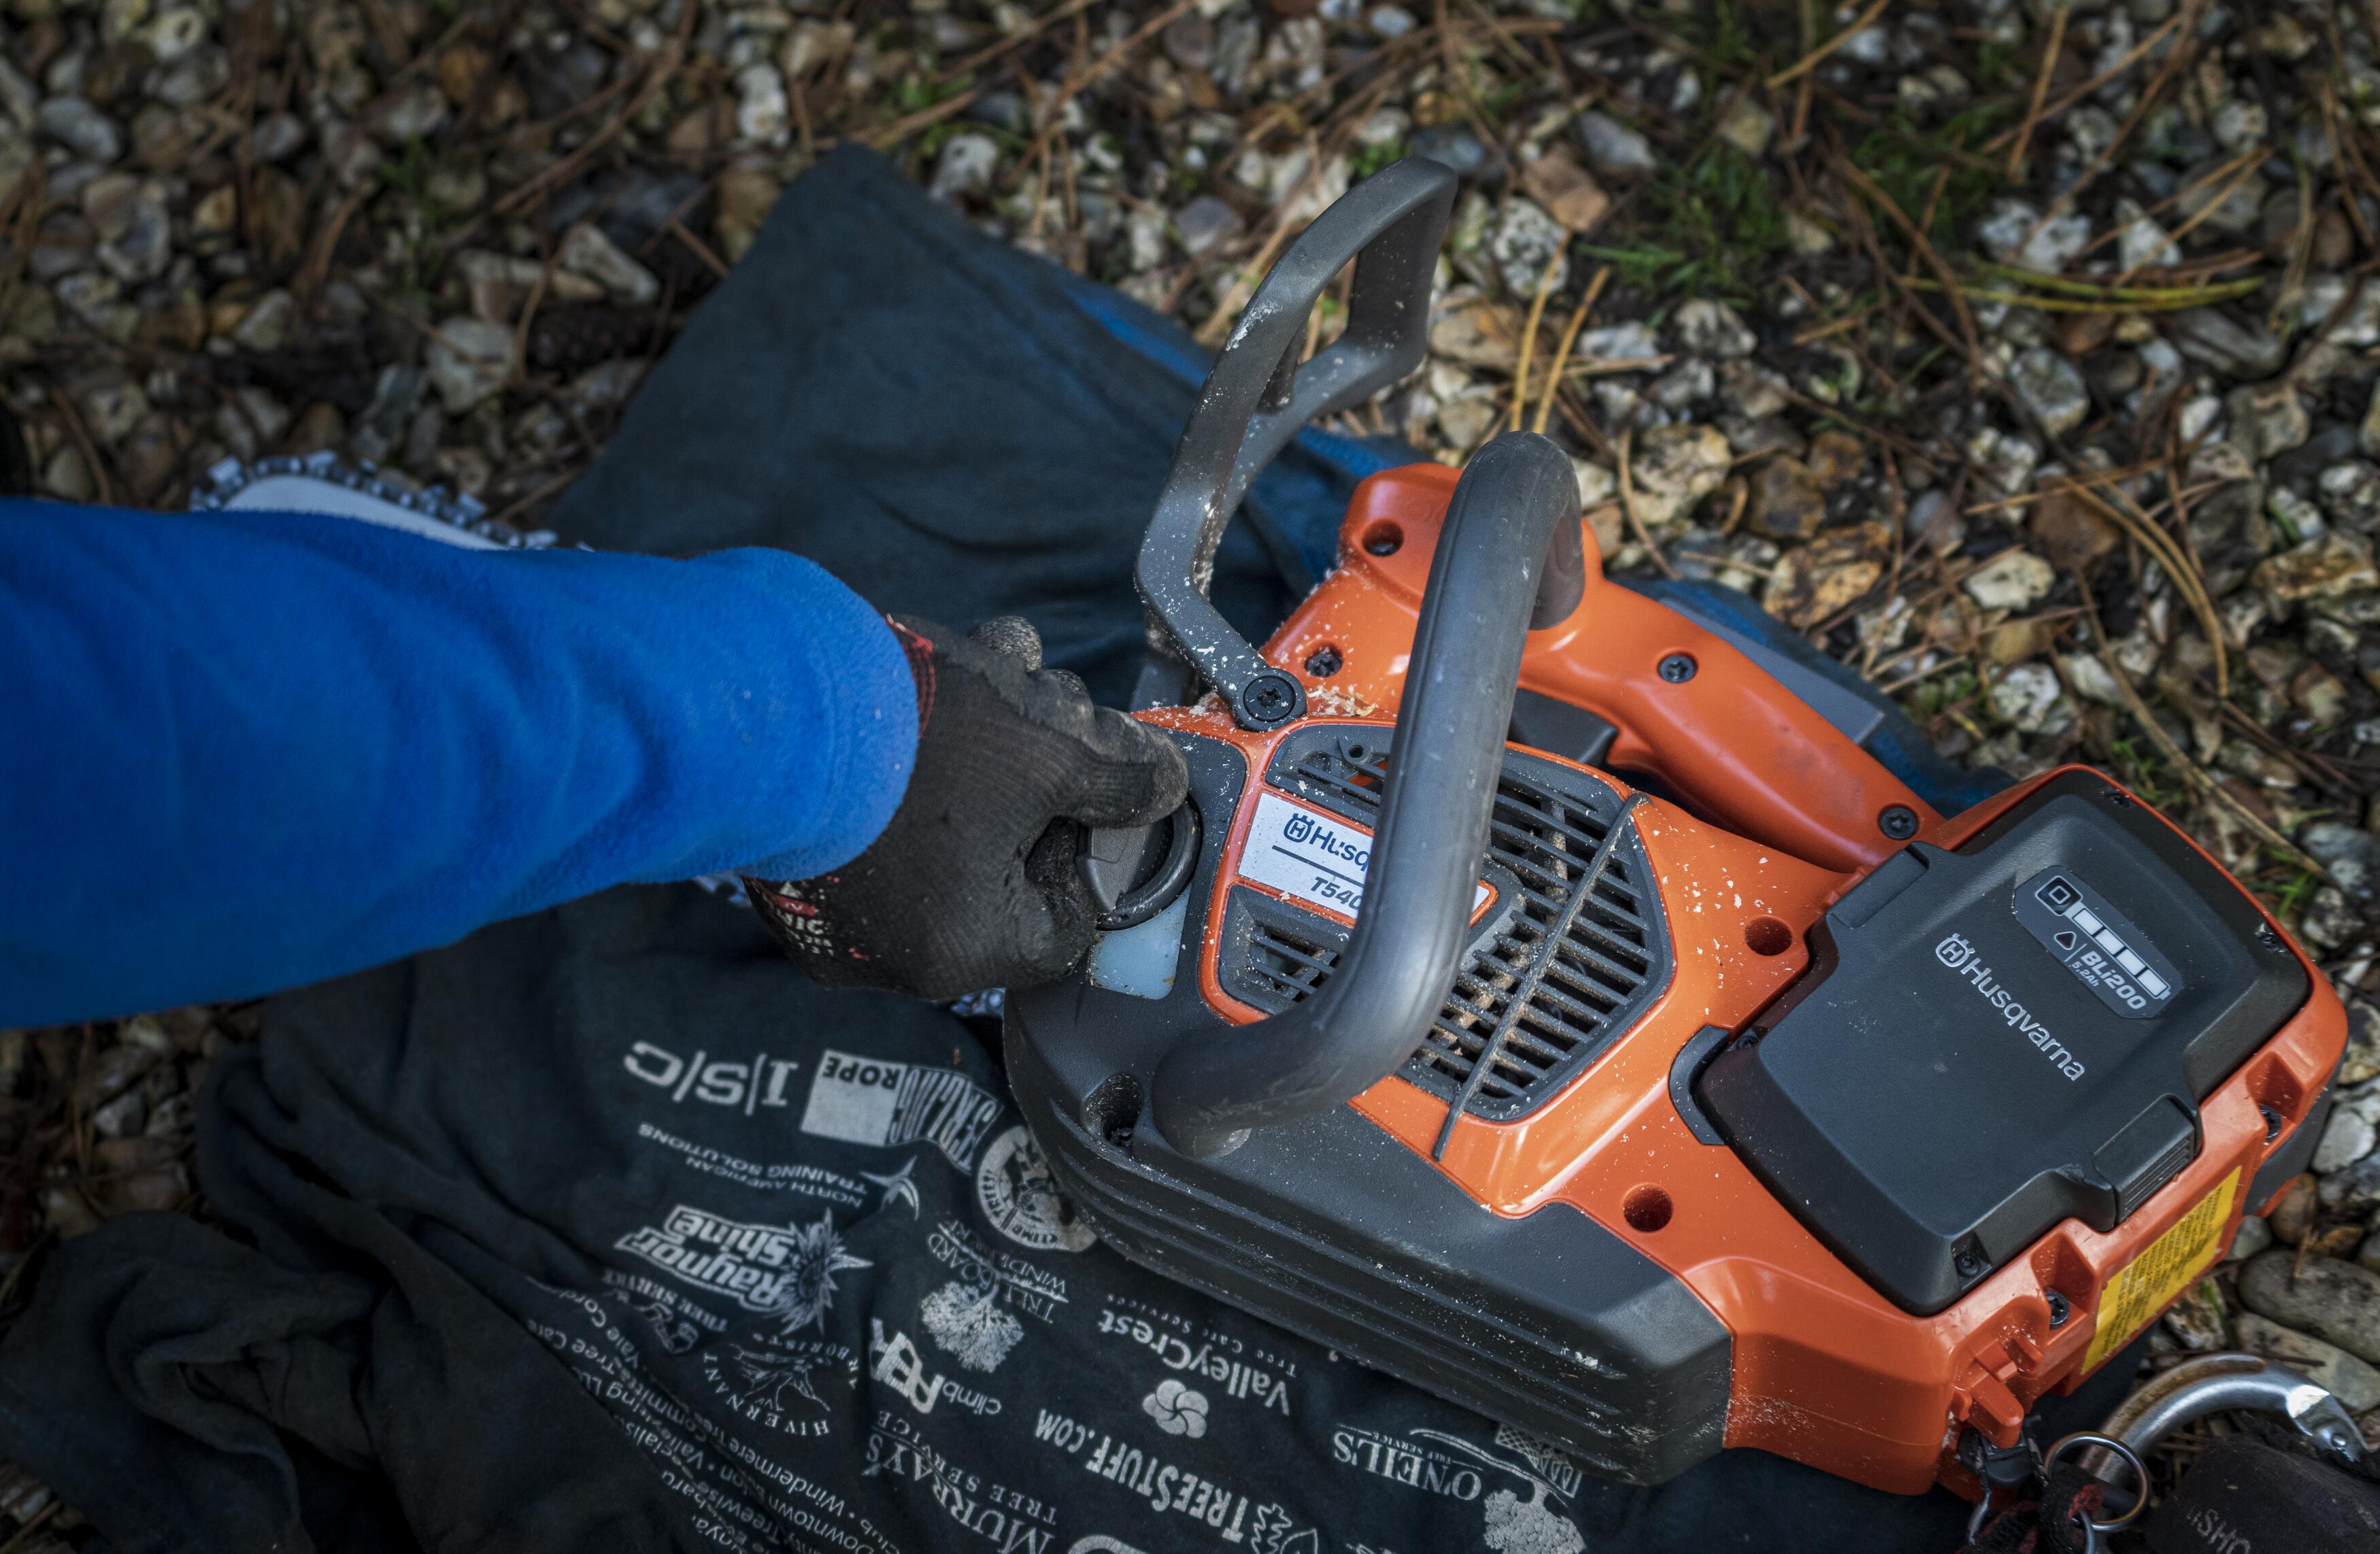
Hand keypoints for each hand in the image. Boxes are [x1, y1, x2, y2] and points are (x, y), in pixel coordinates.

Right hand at [746, 615, 1188, 999]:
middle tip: (1044, 706)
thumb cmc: (912, 739)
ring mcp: (832, 911)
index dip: (1087, 846)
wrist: (758, 693)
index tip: (1084, 786)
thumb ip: (1120, 778)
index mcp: (962, 952)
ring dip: (985, 746)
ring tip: (998, 663)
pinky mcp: (793, 861)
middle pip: (1003, 867)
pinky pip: (876, 820)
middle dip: (1036, 778)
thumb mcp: (1051, 748)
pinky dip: (914, 758)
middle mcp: (889, 953)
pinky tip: (934, 682)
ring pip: (943, 830)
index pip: (1065, 922)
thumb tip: (1160, 785)